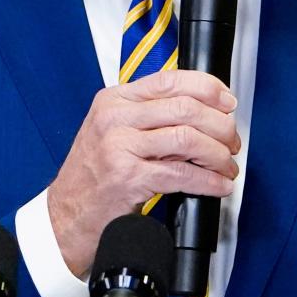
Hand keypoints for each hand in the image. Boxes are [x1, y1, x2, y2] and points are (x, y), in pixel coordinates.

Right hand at [48, 69, 240, 276]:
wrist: (65, 216)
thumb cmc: (92, 178)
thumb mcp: (112, 133)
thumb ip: (148, 118)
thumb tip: (202, 114)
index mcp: (114, 99)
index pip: (170, 80)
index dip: (208, 88)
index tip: (227, 102)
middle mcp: (115, 117)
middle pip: (186, 108)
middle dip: (221, 126)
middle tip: (232, 142)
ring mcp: (119, 146)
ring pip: (187, 138)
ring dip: (218, 154)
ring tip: (226, 167)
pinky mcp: (127, 177)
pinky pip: (181, 174)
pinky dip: (208, 180)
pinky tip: (217, 185)